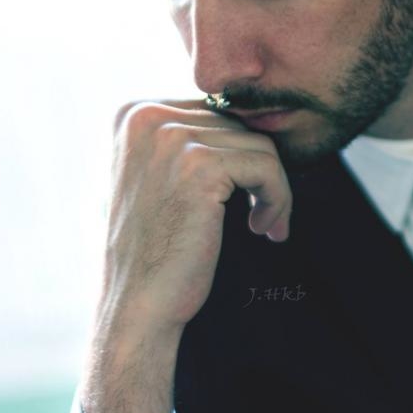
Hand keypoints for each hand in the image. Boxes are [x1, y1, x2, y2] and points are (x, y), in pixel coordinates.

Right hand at [101, 98, 291, 330]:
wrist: (137, 303)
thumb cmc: (157, 245)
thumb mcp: (162, 174)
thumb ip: (190, 136)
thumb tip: (251, 109)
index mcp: (134, 113)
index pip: (214, 113)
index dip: (238, 156)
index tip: (244, 195)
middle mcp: (146, 116)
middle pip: (239, 125)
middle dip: (259, 173)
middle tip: (264, 215)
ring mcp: (171, 138)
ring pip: (259, 144)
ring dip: (274, 188)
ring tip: (264, 224)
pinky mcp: (200, 166)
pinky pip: (267, 165)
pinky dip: (279, 198)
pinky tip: (265, 229)